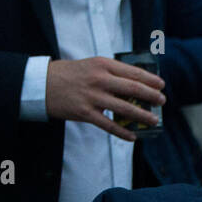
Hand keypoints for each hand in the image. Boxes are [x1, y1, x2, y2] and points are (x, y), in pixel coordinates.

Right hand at [45, 56, 163, 140]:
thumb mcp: (89, 65)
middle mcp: (98, 79)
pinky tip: (133, 136)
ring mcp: (92, 96)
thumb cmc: (66, 73)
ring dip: (143, 116)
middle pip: (133, 89)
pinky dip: (123, 132)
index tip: (161, 85)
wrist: (40, 84)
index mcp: (100, 64)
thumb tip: (134, 85)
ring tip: (154, 120)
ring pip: (125, 108)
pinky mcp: (84, 112)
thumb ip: (109, 72)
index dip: (150, 80)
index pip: (132, 72)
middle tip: (162, 101)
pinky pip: (109, 125)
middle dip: (151, 96)